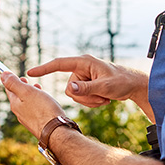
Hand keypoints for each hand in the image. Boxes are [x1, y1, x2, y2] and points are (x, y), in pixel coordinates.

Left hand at [1, 72, 65, 138]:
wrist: (56, 131)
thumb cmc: (43, 110)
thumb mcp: (27, 92)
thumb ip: (14, 83)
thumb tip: (3, 75)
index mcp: (15, 104)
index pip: (9, 89)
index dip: (11, 79)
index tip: (14, 72)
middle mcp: (20, 113)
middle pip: (18, 97)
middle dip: (22, 86)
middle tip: (26, 79)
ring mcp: (28, 120)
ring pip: (27, 103)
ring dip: (31, 94)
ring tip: (38, 88)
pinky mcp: (38, 124)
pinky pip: (34, 110)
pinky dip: (37, 102)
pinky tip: (44, 102)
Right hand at [27, 55, 152, 120]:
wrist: (133, 86)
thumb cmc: (122, 82)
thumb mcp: (105, 86)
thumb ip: (86, 88)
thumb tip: (69, 89)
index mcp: (84, 62)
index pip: (59, 64)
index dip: (44, 68)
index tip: (30, 72)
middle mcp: (82, 68)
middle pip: (70, 88)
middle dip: (85, 97)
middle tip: (102, 96)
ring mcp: (84, 77)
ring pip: (75, 96)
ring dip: (90, 100)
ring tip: (105, 97)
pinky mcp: (86, 85)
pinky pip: (81, 98)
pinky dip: (92, 102)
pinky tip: (104, 98)